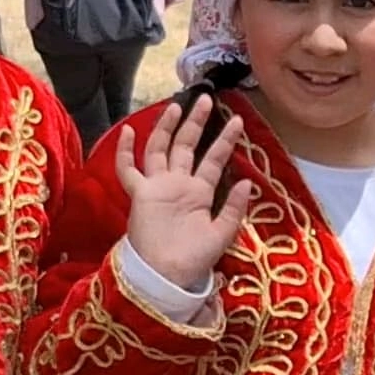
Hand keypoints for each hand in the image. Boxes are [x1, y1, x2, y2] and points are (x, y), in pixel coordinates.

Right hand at [120, 96, 243, 294]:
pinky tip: (128, 129)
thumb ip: (234, 208)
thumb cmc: (194, 258)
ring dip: (167, 127)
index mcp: (200, 193)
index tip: (238, 121)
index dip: (225, 141)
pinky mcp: (140, 193)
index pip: (214, 160)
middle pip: (186, 146)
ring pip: (160, 149)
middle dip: (196, 123)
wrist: (167, 274)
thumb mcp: (223, 233)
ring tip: (177, 106)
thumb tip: (249, 181)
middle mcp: (178, 184)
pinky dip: (125, 151)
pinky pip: (128, 170)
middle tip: (206, 99)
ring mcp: (157, 186)